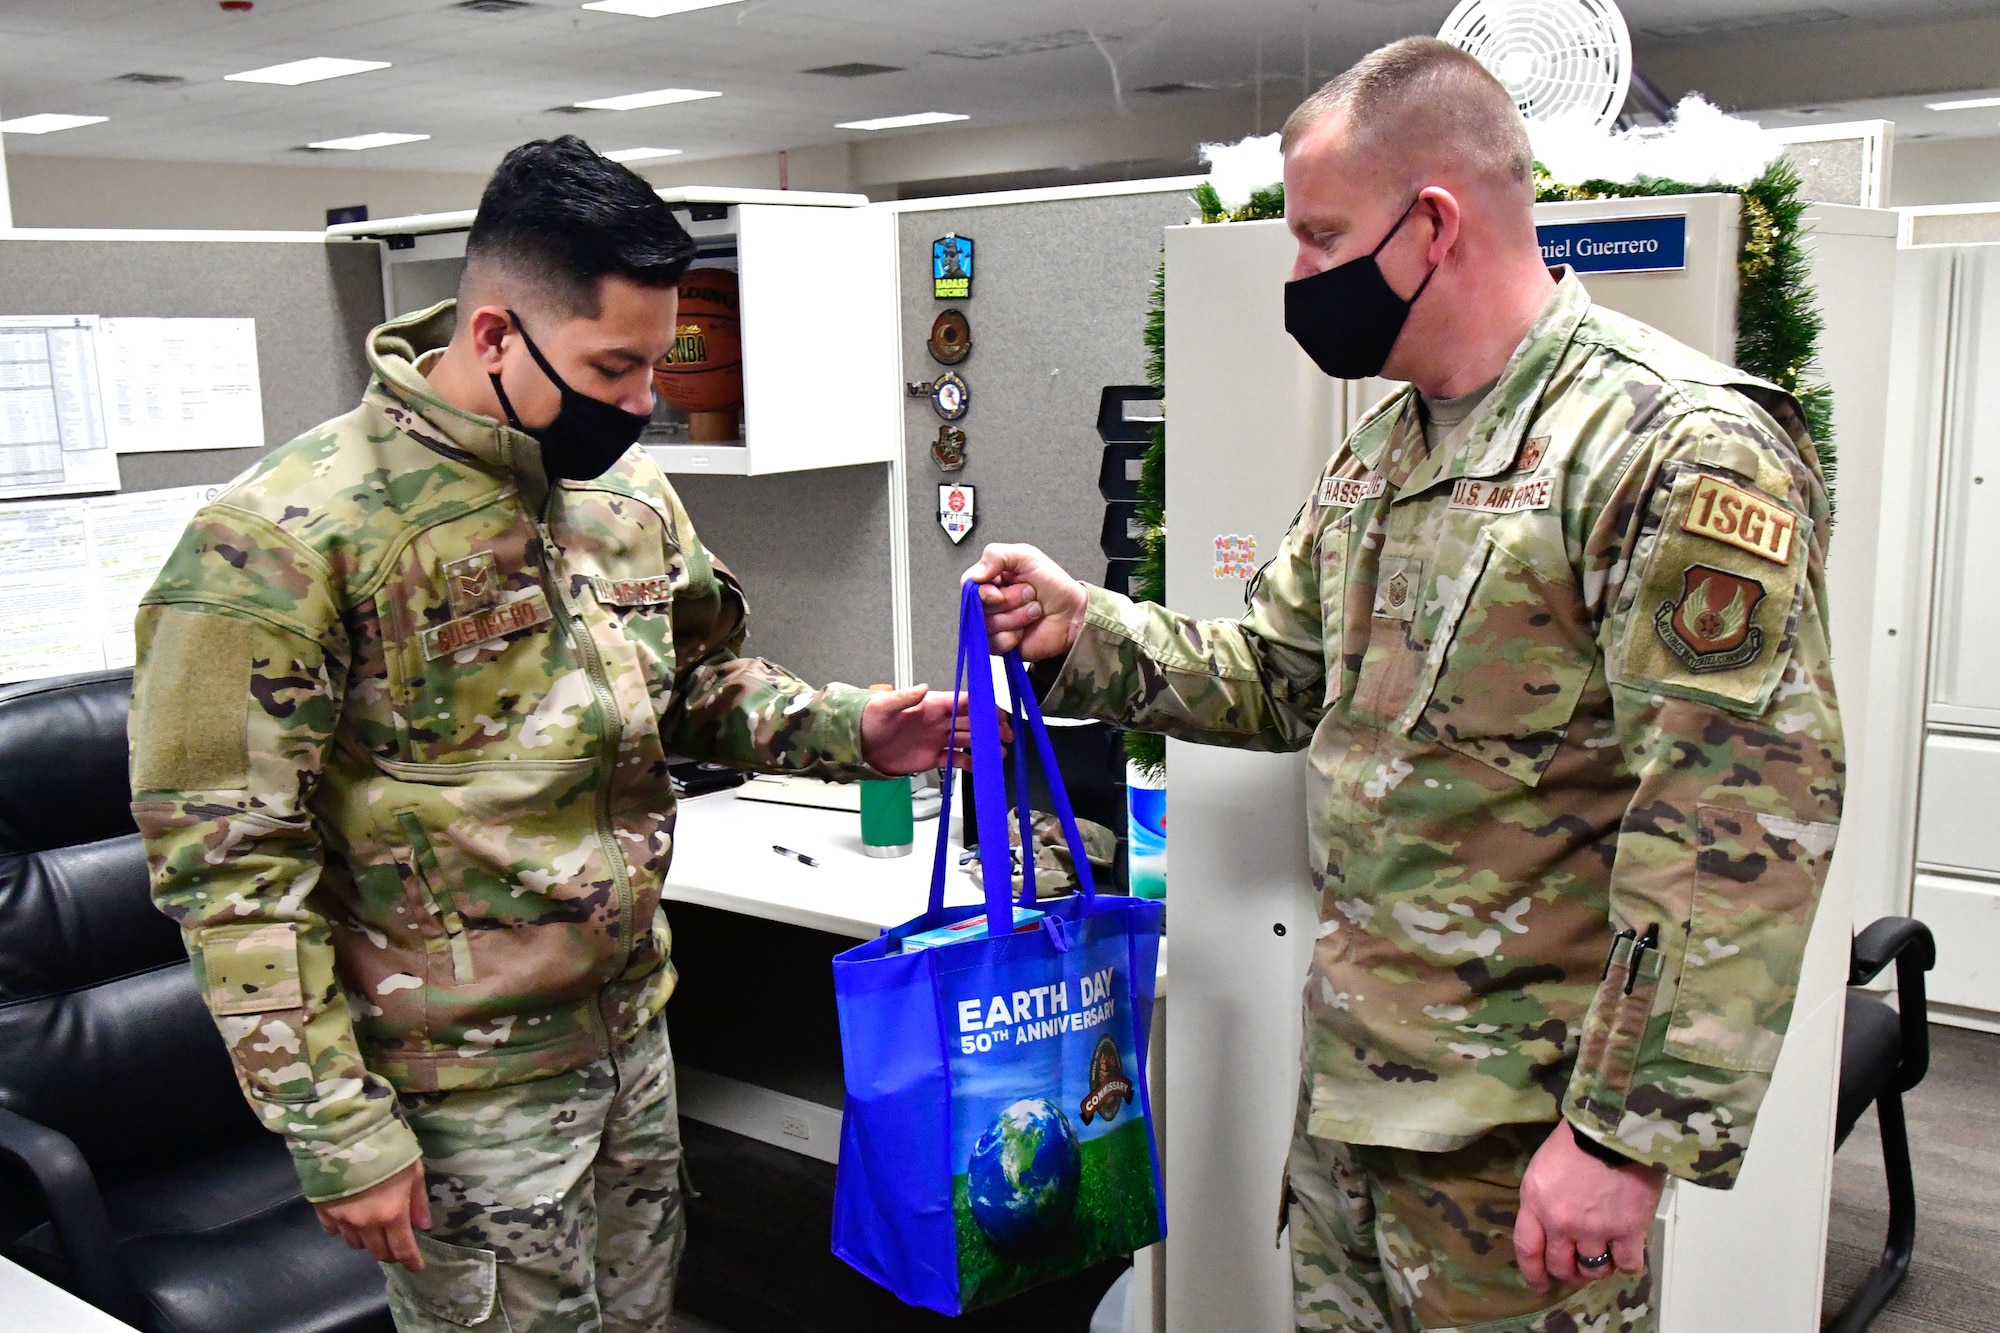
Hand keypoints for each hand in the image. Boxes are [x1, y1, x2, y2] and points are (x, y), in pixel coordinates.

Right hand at [315, 1159, 429, 1271]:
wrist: (347, 1133)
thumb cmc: (388, 1149)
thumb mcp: (413, 1170)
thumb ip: (418, 1201)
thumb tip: (423, 1226)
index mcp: (392, 1214)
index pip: (402, 1248)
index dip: (410, 1261)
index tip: (416, 1267)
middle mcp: (366, 1223)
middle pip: (378, 1252)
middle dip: (390, 1252)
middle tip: (397, 1245)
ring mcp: (342, 1219)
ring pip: (356, 1244)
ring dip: (368, 1241)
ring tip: (374, 1229)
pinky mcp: (323, 1210)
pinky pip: (334, 1231)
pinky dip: (344, 1230)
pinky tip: (350, 1218)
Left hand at [861, 686, 1008, 773]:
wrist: (858, 746)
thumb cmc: (868, 720)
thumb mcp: (883, 707)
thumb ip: (904, 697)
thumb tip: (923, 687)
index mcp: (930, 705)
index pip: (962, 702)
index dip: (981, 706)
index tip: (996, 713)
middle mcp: (938, 721)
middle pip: (971, 721)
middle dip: (991, 726)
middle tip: (1007, 734)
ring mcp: (937, 739)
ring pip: (967, 739)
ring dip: (984, 745)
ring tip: (1000, 753)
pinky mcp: (932, 757)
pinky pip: (955, 759)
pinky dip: (969, 763)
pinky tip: (980, 768)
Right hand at [962, 544, 1087, 661]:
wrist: (1073, 613)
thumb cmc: (1053, 584)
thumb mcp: (1026, 556)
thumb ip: (996, 555)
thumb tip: (975, 576)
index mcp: (991, 579)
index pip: (968, 585)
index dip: (983, 590)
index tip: (999, 590)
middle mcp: (989, 602)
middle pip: (978, 606)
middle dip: (1009, 600)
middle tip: (1029, 594)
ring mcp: (993, 624)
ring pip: (988, 625)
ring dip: (1017, 617)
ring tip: (1033, 611)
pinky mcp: (1000, 645)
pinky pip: (994, 644)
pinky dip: (1012, 637)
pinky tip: (1024, 631)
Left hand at [1514, 1122, 1663, 1291]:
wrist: (1613, 1128)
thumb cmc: (1576, 1139)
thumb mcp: (1542, 1167)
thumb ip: (1541, 1199)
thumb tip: (1548, 1223)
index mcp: (1536, 1203)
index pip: (1527, 1249)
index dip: (1532, 1272)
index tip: (1539, 1283)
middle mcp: (1561, 1223)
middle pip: (1560, 1265)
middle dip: (1567, 1273)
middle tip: (1575, 1271)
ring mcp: (1595, 1230)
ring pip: (1593, 1269)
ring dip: (1597, 1268)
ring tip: (1603, 1257)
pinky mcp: (1628, 1230)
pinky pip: (1627, 1264)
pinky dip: (1627, 1263)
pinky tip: (1627, 1252)